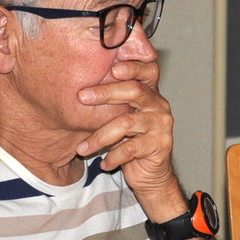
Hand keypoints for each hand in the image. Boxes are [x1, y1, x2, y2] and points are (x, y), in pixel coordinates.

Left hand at [75, 59, 181, 210]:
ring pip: (127, 123)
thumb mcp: (121, 117)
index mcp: (151, 93)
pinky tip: (103, 163)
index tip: (111, 68)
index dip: (132, 66)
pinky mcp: (160, 146)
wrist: (151, 173)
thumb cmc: (131, 141)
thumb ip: (111, 101)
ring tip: (82, 148)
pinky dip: (113, 156)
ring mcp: (161, 126)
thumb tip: (78, 87)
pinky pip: (131, 149)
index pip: (148, 70)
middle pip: (134, 90)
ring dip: (100, 136)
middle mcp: (160, 106)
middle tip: (81, 97)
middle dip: (105, 93)